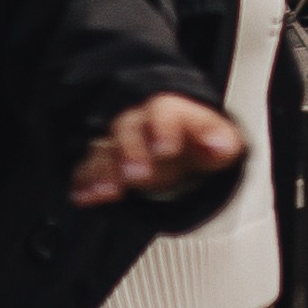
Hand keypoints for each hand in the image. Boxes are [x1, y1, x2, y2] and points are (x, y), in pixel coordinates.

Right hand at [70, 92, 242, 208]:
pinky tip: (84, 195)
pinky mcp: (103, 163)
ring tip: (107, 191)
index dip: (163, 129)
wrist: (172, 139)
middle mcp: (137, 123)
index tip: (166, 148)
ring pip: (104, 149)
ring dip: (103, 169)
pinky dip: (84, 182)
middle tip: (137, 173)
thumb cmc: (192, 139)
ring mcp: (117, 143)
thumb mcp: (216, 138)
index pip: (162, 112)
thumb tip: (223, 144)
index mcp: (167, 112)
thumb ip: (222, 141)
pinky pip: (87, 168)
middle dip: (130, 151)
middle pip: (128, 129)